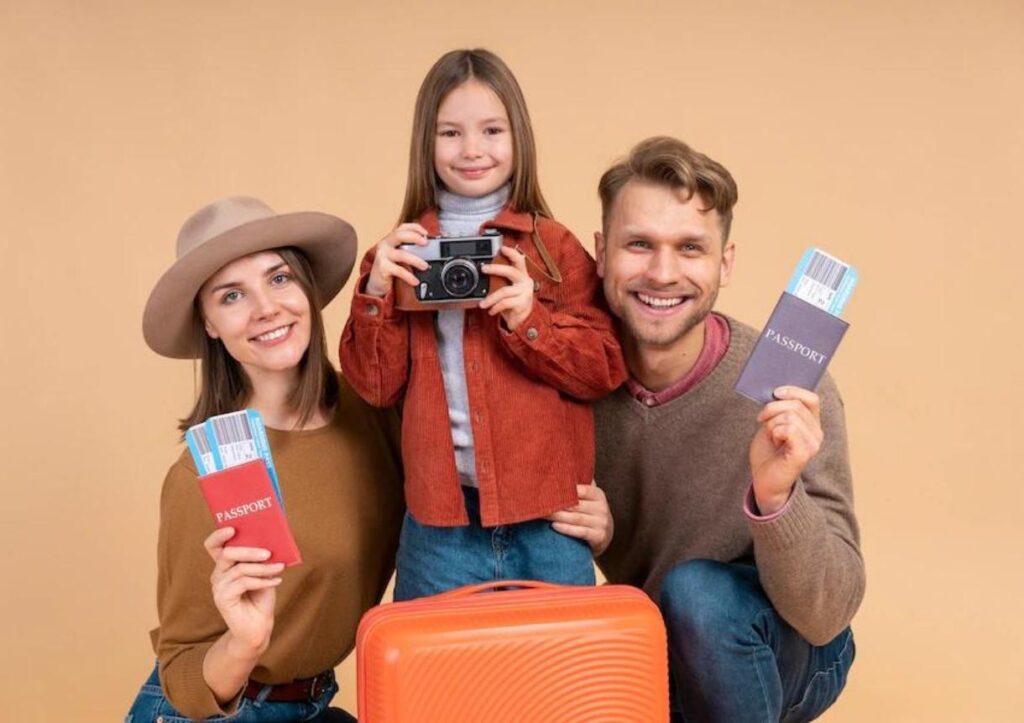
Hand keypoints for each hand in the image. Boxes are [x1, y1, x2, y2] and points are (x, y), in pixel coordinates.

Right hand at [204, 527, 283, 655]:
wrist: (258, 626)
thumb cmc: (261, 597)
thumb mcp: (263, 573)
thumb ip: (261, 559)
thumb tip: (271, 540)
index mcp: (225, 565)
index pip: (213, 546)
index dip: (219, 535)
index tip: (232, 528)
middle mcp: (218, 574)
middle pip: (227, 554)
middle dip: (249, 551)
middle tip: (268, 553)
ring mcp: (218, 587)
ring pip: (240, 569)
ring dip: (262, 568)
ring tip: (279, 568)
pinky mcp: (222, 599)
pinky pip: (243, 583)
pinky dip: (262, 581)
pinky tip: (276, 581)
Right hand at [365, 223, 429, 297]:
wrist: (377, 281)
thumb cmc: (390, 266)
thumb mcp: (400, 255)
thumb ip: (410, 250)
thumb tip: (430, 250)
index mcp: (391, 239)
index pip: (402, 227)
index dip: (415, 227)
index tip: (426, 233)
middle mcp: (385, 244)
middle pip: (399, 235)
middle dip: (414, 237)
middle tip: (426, 243)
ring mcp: (383, 255)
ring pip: (401, 254)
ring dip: (416, 260)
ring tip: (425, 266)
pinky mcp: (383, 268)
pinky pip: (399, 271)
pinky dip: (409, 276)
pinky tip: (415, 281)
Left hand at [479, 246, 534, 330]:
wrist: (523, 321)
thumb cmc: (514, 303)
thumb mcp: (508, 289)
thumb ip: (502, 280)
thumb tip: (486, 271)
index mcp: (522, 275)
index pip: (519, 260)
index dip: (511, 253)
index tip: (502, 248)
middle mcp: (525, 282)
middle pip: (511, 271)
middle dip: (496, 268)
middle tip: (484, 269)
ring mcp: (525, 293)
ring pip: (504, 291)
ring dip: (490, 298)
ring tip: (483, 304)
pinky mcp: (523, 304)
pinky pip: (505, 303)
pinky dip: (495, 307)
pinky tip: (491, 310)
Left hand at [547, 482, 613, 555]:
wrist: (604, 535)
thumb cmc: (590, 512)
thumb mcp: (589, 498)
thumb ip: (579, 485)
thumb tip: (560, 470)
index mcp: (598, 495)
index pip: (582, 489)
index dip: (566, 489)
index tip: (548, 489)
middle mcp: (602, 508)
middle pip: (576, 505)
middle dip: (557, 504)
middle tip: (540, 502)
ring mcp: (601, 523)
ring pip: (576, 518)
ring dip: (557, 516)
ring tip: (543, 514)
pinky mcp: (599, 537)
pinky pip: (580, 532)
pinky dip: (566, 529)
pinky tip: (554, 526)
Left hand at [749, 386, 823, 514]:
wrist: (764, 481)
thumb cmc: (768, 453)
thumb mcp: (772, 425)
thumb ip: (779, 410)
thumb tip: (777, 391)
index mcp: (811, 425)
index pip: (811, 399)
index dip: (793, 391)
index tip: (775, 392)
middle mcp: (817, 434)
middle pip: (796, 405)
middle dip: (772, 409)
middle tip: (762, 421)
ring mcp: (813, 444)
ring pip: (790, 416)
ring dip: (772, 423)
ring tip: (771, 437)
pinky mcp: (804, 453)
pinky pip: (789, 429)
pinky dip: (775, 432)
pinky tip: (774, 442)